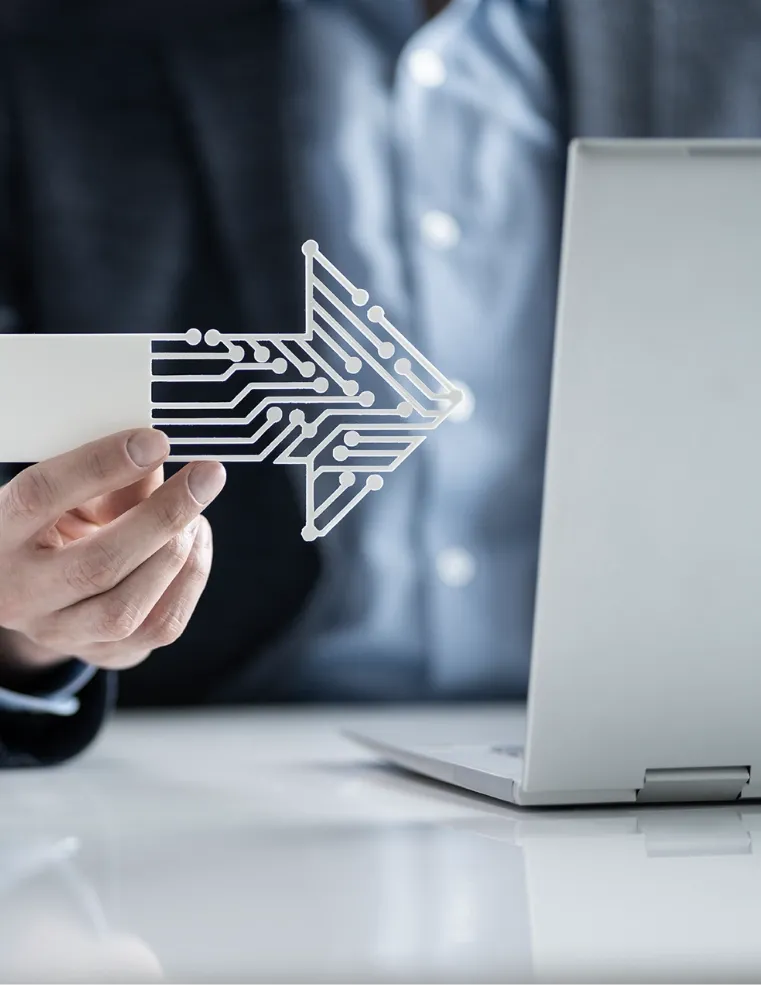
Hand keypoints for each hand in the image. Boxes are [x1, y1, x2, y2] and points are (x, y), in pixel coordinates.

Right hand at [0, 428, 225, 673]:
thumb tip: (159, 455)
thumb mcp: (66, 492)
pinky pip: (161, 626)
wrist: (35, 586)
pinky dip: (191, 577)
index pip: (42, 495)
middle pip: (97, 564)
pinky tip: (194, 542)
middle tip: (207, 475)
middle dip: (163, 516)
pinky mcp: (102, 653)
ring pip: (129, 607)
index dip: (102, 465)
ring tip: (195, 513)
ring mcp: (58, 633)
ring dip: (179, 552)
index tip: (156, 441)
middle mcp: (21, 593)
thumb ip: (111, 478)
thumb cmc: (53, 521)